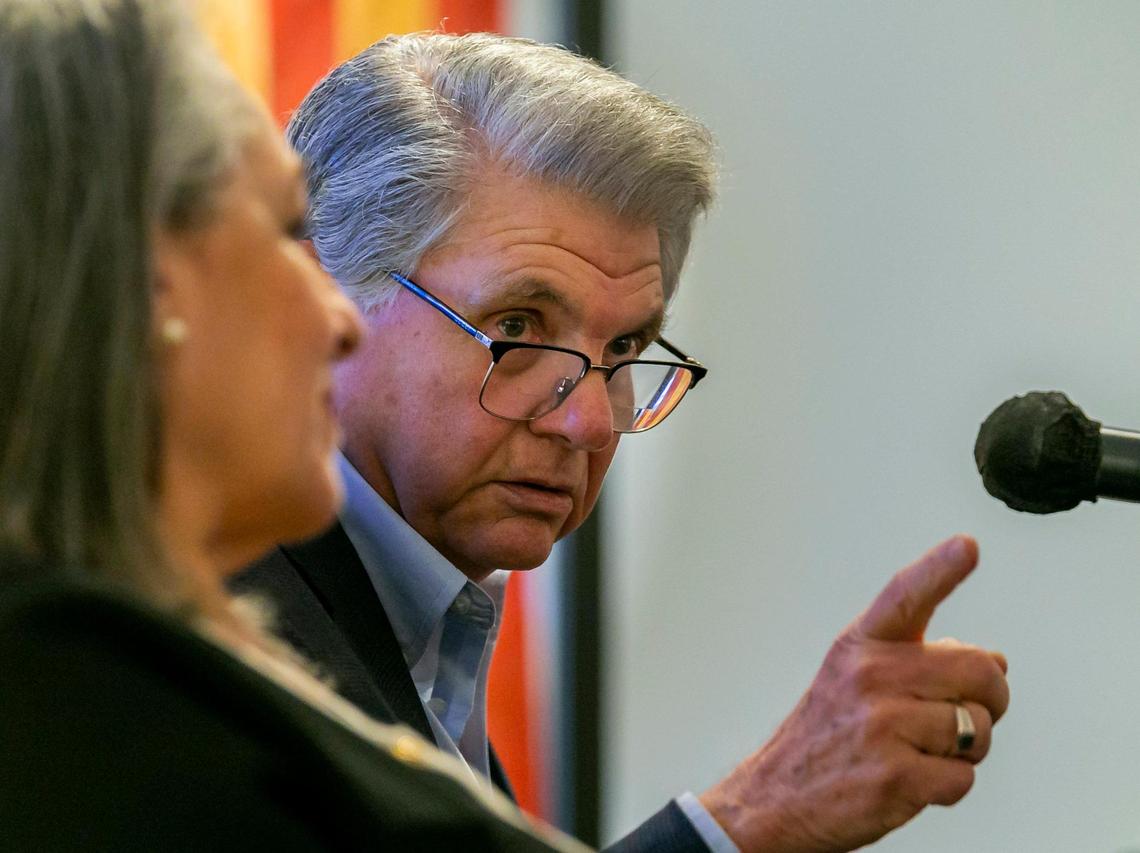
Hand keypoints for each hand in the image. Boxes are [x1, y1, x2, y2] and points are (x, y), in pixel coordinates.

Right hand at [699, 535, 1008, 851]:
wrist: (777, 798)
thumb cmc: (823, 736)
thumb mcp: (851, 678)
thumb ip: (915, 659)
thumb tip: (990, 659)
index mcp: (860, 647)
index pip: (904, 597)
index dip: (939, 569)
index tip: (965, 546)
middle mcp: (870, 678)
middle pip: (977, 670)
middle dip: (991, 698)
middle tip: (973, 712)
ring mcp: (883, 727)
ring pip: (978, 729)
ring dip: (968, 750)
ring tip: (926, 751)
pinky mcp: (896, 777)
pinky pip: (964, 777)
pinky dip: (949, 785)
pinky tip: (915, 780)